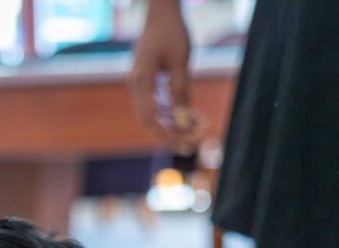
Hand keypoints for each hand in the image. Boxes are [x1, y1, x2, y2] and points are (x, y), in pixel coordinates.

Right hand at [129, 1, 201, 143]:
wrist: (162, 10)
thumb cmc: (171, 31)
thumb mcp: (180, 60)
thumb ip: (180, 91)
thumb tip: (182, 120)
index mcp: (140, 81)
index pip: (150, 119)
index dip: (167, 134)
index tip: (187, 141)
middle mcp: (137, 86)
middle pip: (152, 122)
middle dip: (173, 134)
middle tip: (195, 144)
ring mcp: (143, 86)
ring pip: (158, 115)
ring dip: (178, 124)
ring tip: (201, 127)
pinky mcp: (151, 83)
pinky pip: (161, 105)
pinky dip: (176, 112)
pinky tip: (194, 116)